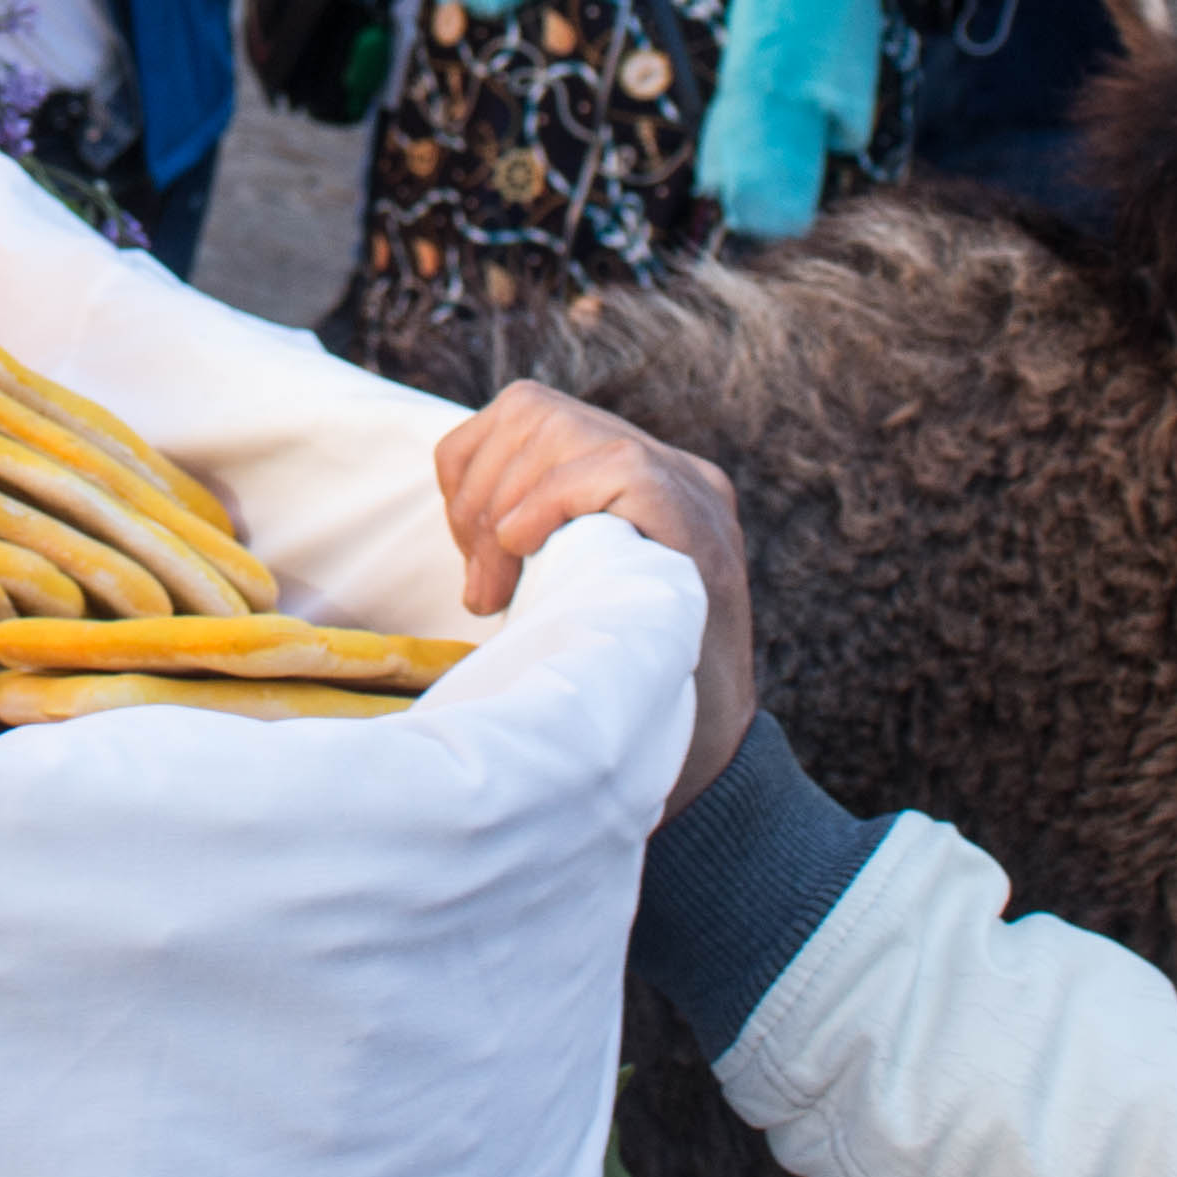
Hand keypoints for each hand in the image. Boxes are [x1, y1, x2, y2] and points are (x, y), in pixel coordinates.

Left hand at [433, 385, 757, 815]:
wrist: (708, 765)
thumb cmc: (622, 690)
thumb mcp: (571, 593)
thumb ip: (537, 543)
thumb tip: (468, 526)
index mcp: (641, 479)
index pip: (529, 413)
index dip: (472, 470)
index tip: (469, 556)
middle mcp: (675, 470)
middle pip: (536, 411)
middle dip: (478, 493)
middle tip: (479, 588)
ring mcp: (695, 492)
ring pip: (565, 429)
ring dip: (504, 508)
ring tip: (495, 589)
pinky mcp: (702, 524)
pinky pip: (618, 466)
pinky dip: (552, 502)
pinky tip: (527, 552)